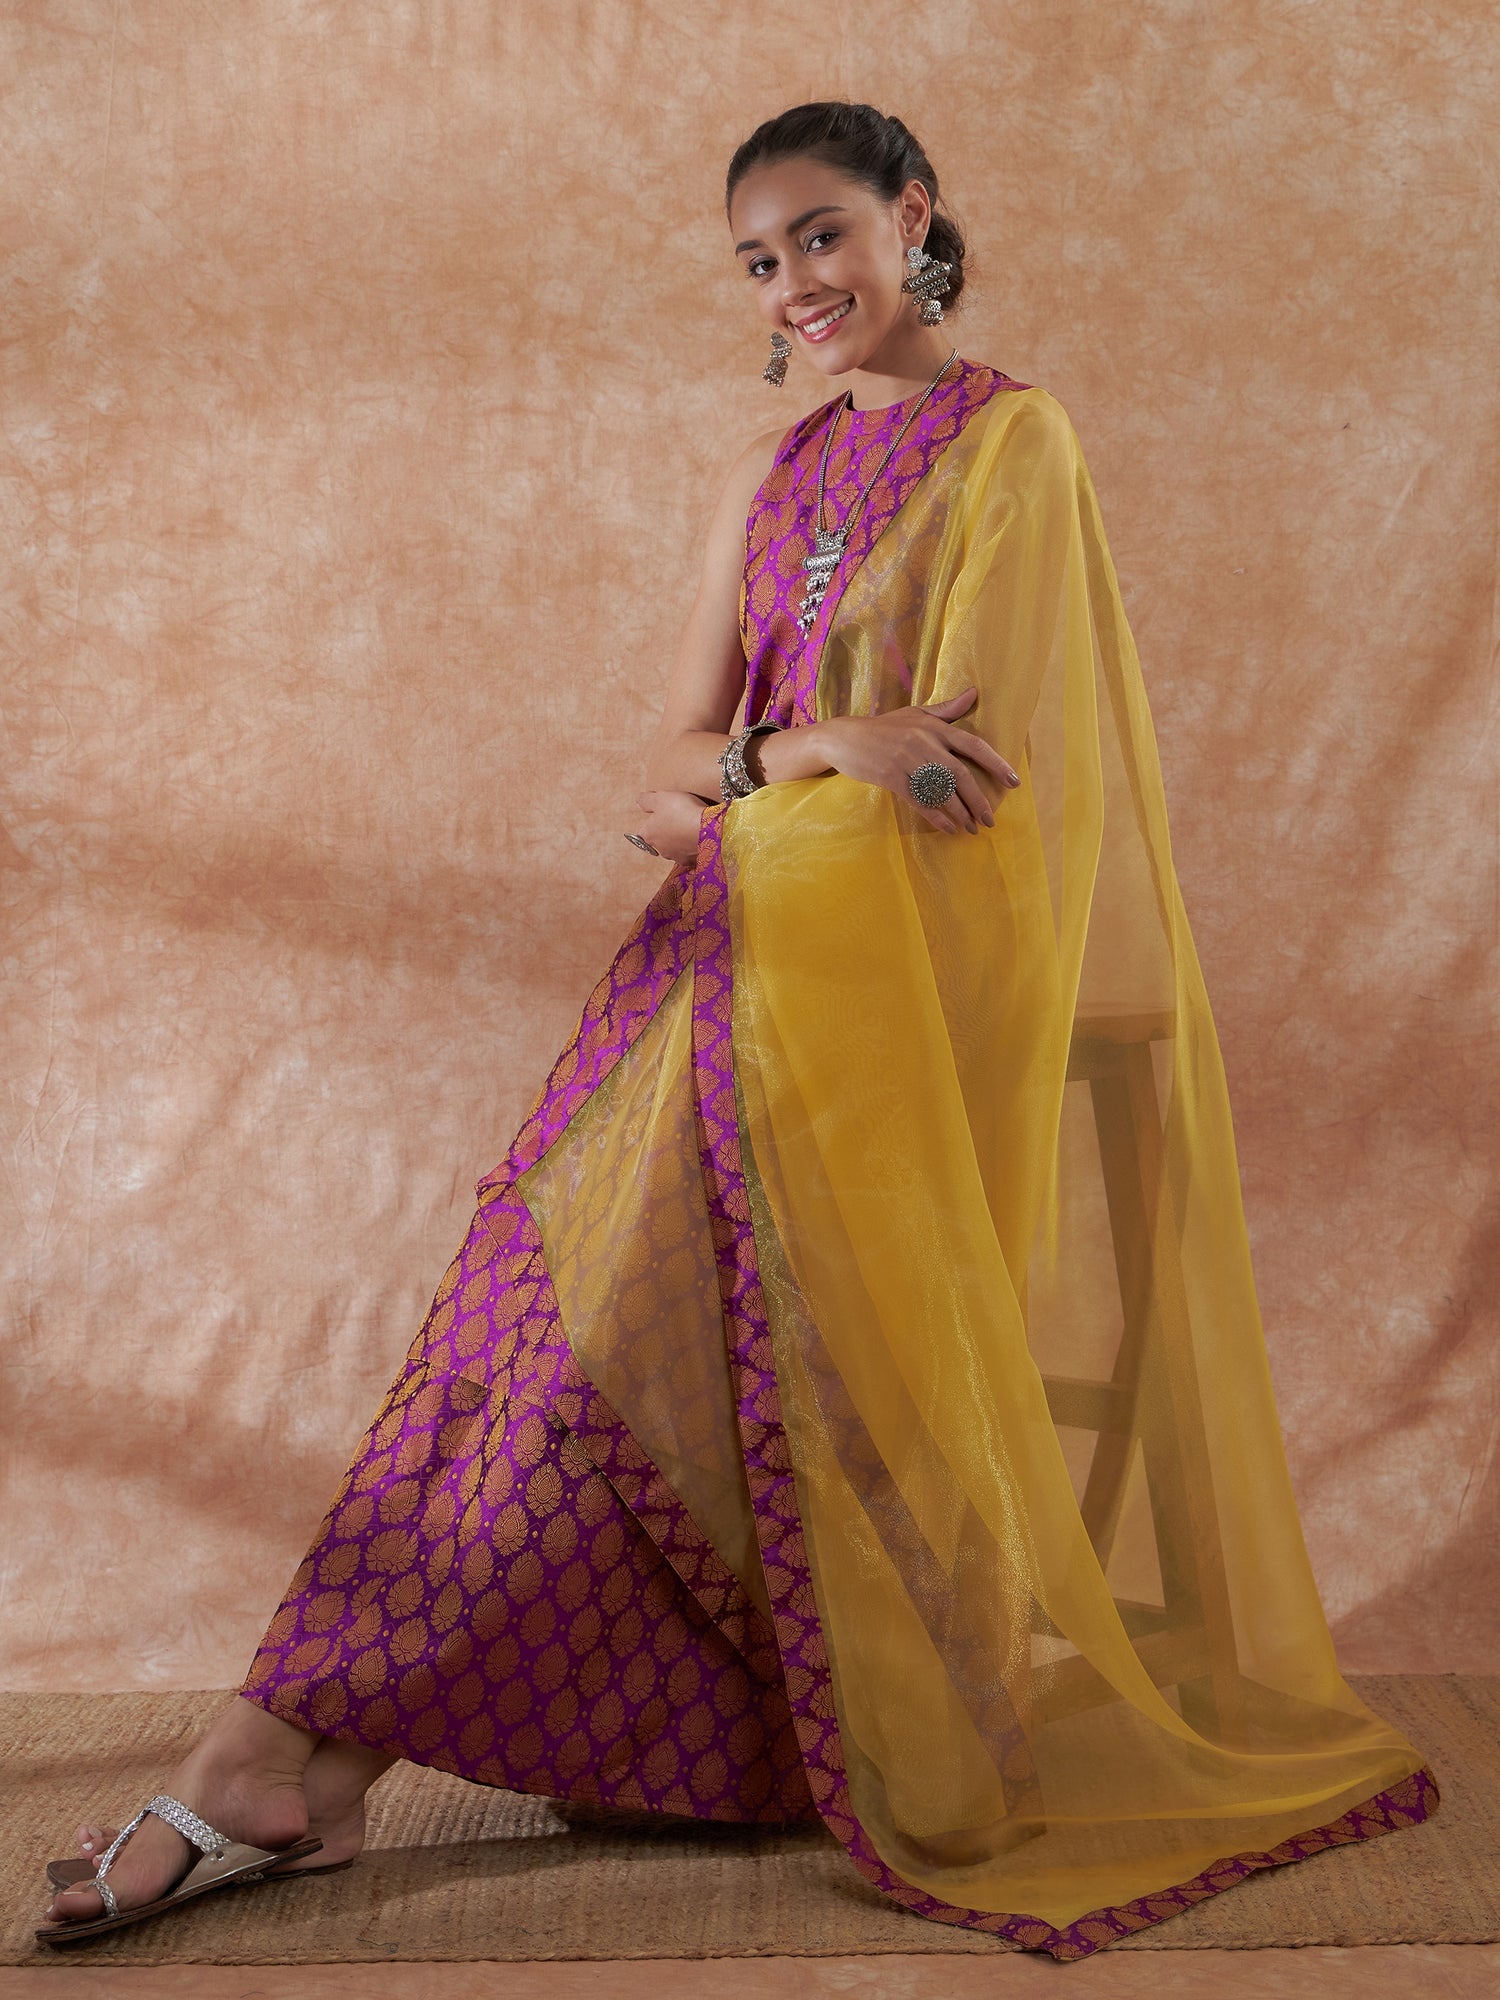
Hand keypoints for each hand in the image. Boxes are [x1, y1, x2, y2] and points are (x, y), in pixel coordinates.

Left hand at [631, 789, 708, 863]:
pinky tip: (698, 839)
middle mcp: (660, 849)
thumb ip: (646, 800)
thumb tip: (638, 802)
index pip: (642, 832)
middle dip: (665, 833)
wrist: (707, 828)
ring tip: (688, 829)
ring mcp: (676, 857)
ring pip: (673, 849)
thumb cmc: (682, 811)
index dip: (649, 824)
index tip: (655, 819)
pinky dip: (691, 848)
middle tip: (676, 820)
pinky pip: (688, 855)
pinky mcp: (691, 861)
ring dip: (678, 841)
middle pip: (658, 842)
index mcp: (650, 834)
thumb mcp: (661, 798)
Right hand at [815, 688, 1021, 833]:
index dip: (996, 763)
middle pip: (961, 774)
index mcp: (934, 726)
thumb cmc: (884, 727)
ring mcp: (907, 760)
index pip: (973, 744)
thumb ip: (947, 709)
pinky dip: (937, 817)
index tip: (1014, 782)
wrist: (844, 738)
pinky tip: (949, 829)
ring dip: (961, 813)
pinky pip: (920, 801)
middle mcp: (924, 742)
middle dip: (979, 799)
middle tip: (990, 819)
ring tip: (972, 828)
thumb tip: (974, 694)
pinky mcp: (892, 777)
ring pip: (942, 790)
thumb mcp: (915, 713)